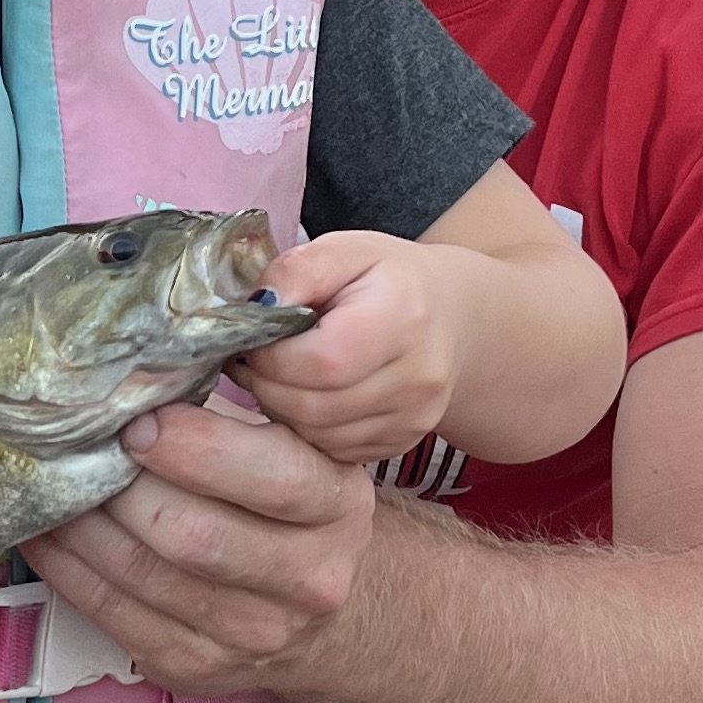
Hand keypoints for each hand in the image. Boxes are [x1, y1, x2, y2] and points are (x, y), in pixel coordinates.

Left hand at [24, 399, 373, 697]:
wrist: (318, 604)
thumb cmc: (288, 503)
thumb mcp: (296, 447)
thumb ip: (237, 411)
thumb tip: (136, 367)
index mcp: (336, 507)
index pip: (271, 477)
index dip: (195, 448)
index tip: (138, 422)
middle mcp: (307, 580)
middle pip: (192, 535)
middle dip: (119, 487)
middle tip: (74, 446)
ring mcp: (251, 634)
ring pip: (141, 575)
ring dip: (78, 524)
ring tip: (43, 481)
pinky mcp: (196, 667)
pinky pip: (112, 613)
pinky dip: (66, 566)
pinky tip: (46, 529)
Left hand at [238, 231, 463, 464]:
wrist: (451, 316)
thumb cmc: (388, 278)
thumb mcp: (344, 250)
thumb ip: (296, 271)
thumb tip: (256, 309)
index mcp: (403, 316)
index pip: (322, 362)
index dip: (272, 357)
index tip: (254, 339)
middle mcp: (418, 376)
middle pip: (315, 406)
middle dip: (267, 385)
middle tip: (252, 360)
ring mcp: (415, 417)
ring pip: (319, 435)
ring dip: (281, 409)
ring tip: (277, 374)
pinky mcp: (403, 443)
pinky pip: (334, 451)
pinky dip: (307, 428)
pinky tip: (306, 395)